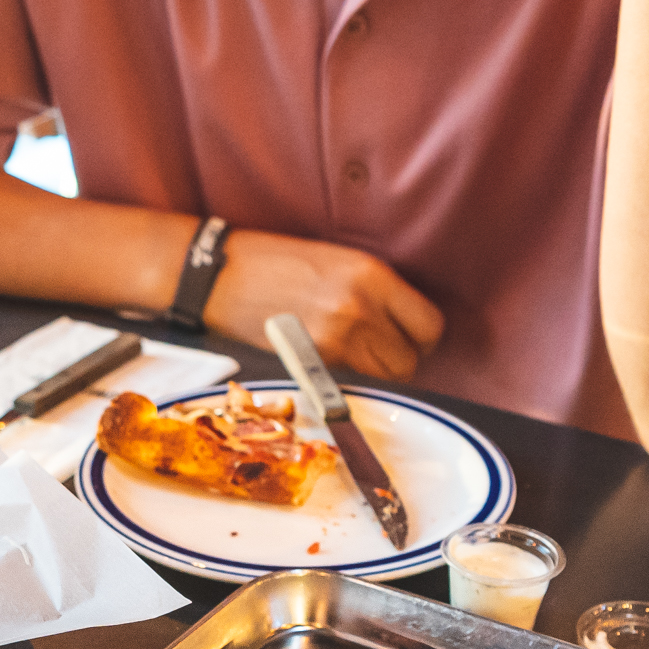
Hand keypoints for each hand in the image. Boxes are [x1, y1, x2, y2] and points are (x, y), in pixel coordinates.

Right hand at [205, 230, 444, 381]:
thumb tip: (405, 325)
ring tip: (352, 361)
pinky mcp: (310, 365)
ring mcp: (335, 341)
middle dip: (397, 360)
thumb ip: (376, 290)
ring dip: (374, 376)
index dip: (422, 339)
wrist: (219, 275)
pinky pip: (352, 388)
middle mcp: (360, 309)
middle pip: (409, 360)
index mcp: (371, 275)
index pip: (430, 326)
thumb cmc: (276, 263)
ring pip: (384, 381)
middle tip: (375, 353)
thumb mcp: (337, 261)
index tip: (407, 338)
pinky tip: (332, 369)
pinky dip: (349, 384)